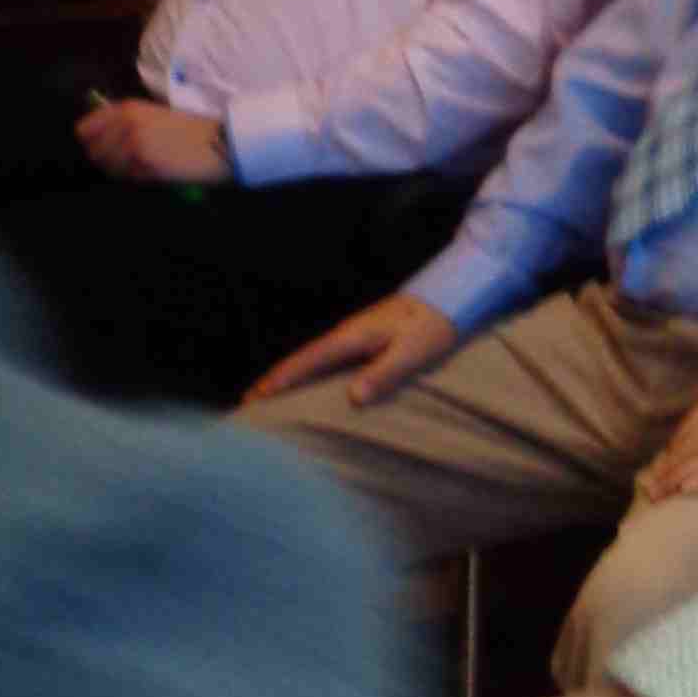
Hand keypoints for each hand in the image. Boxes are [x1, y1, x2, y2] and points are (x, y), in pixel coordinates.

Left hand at [79, 95, 228, 183]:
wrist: (220, 141)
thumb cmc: (193, 128)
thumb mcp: (155, 115)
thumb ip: (127, 123)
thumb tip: (102, 138)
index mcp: (126, 109)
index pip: (84, 130)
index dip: (93, 141)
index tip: (105, 146)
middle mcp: (125, 124)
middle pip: (93, 152)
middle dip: (107, 159)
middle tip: (129, 161)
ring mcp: (133, 145)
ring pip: (109, 168)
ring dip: (123, 171)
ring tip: (144, 165)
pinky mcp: (144, 164)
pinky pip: (129, 177)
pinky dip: (139, 178)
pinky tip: (156, 170)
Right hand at [246, 289, 459, 408]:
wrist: (451, 293)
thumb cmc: (435, 324)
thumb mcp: (415, 352)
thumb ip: (385, 373)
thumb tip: (354, 398)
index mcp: (353, 337)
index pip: (308, 361)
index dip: (281, 380)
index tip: (255, 398)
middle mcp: (346, 334)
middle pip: (301, 359)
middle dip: (273, 380)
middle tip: (246, 403)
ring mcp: (353, 334)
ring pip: (312, 358)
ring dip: (288, 376)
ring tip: (266, 397)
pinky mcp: (363, 337)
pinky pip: (326, 358)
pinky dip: (308, 371)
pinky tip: (305, 383)